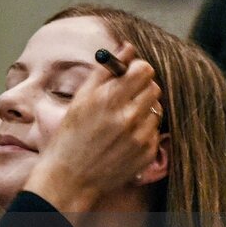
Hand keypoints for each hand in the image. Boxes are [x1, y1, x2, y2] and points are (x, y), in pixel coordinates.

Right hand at [23, 44, 161, 217]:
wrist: (69, 179)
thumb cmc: (69, 137)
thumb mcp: (80, 99)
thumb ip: (105, 71)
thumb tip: (127, 48)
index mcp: (109, 99)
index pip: (144, 69)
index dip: (136, 70)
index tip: (128, 76)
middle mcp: (127, 117)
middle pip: (154, 88)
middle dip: (141, 89)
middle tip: (125, 98)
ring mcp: (139, 136)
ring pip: (157, 110)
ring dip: (143, 112)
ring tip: (122, 122)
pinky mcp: (146, 153)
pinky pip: (155, 132)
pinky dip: (143, 132)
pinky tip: (124, 140)